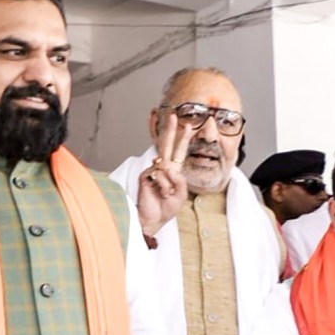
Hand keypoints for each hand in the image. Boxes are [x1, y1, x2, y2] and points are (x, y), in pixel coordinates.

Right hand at [137, 114, 193, 235]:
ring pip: (169, 169)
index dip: (183, 139)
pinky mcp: (146, 176)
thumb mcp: (181, 194)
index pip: (179, 152)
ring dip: (171, 185)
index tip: (187, 125)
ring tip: (166, 195)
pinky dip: (164, 187)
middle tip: (172, 114)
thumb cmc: (166, 208)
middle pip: (166, 145)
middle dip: (171, 130)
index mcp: (173, 171)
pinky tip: (159, 194)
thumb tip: (169, 167)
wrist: (153, 219)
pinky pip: (161, 176)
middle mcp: (163, 168)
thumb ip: (179, 179)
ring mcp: (154, 171)